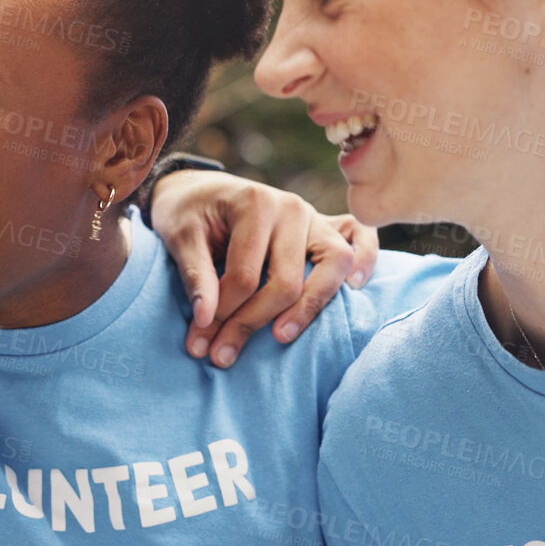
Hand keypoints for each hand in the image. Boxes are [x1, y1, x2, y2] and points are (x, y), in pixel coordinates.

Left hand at [148, 170, 378, 366]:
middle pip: (286, 279)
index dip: (222, 313)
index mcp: (255, 203)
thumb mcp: (178, 237)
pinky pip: (361, 236)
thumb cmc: (187, 213)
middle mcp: (291, 207)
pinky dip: (366, 258)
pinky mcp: (326, 226)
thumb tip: (206, 320)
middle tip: (222, 355)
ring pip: (331, 264)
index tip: (199, 342)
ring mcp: (314, 216)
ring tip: (280, 337)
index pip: (245, 274)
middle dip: (251, 322)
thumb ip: (194, 277)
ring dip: (309, 307)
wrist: (198, 190)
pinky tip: (354, 288)